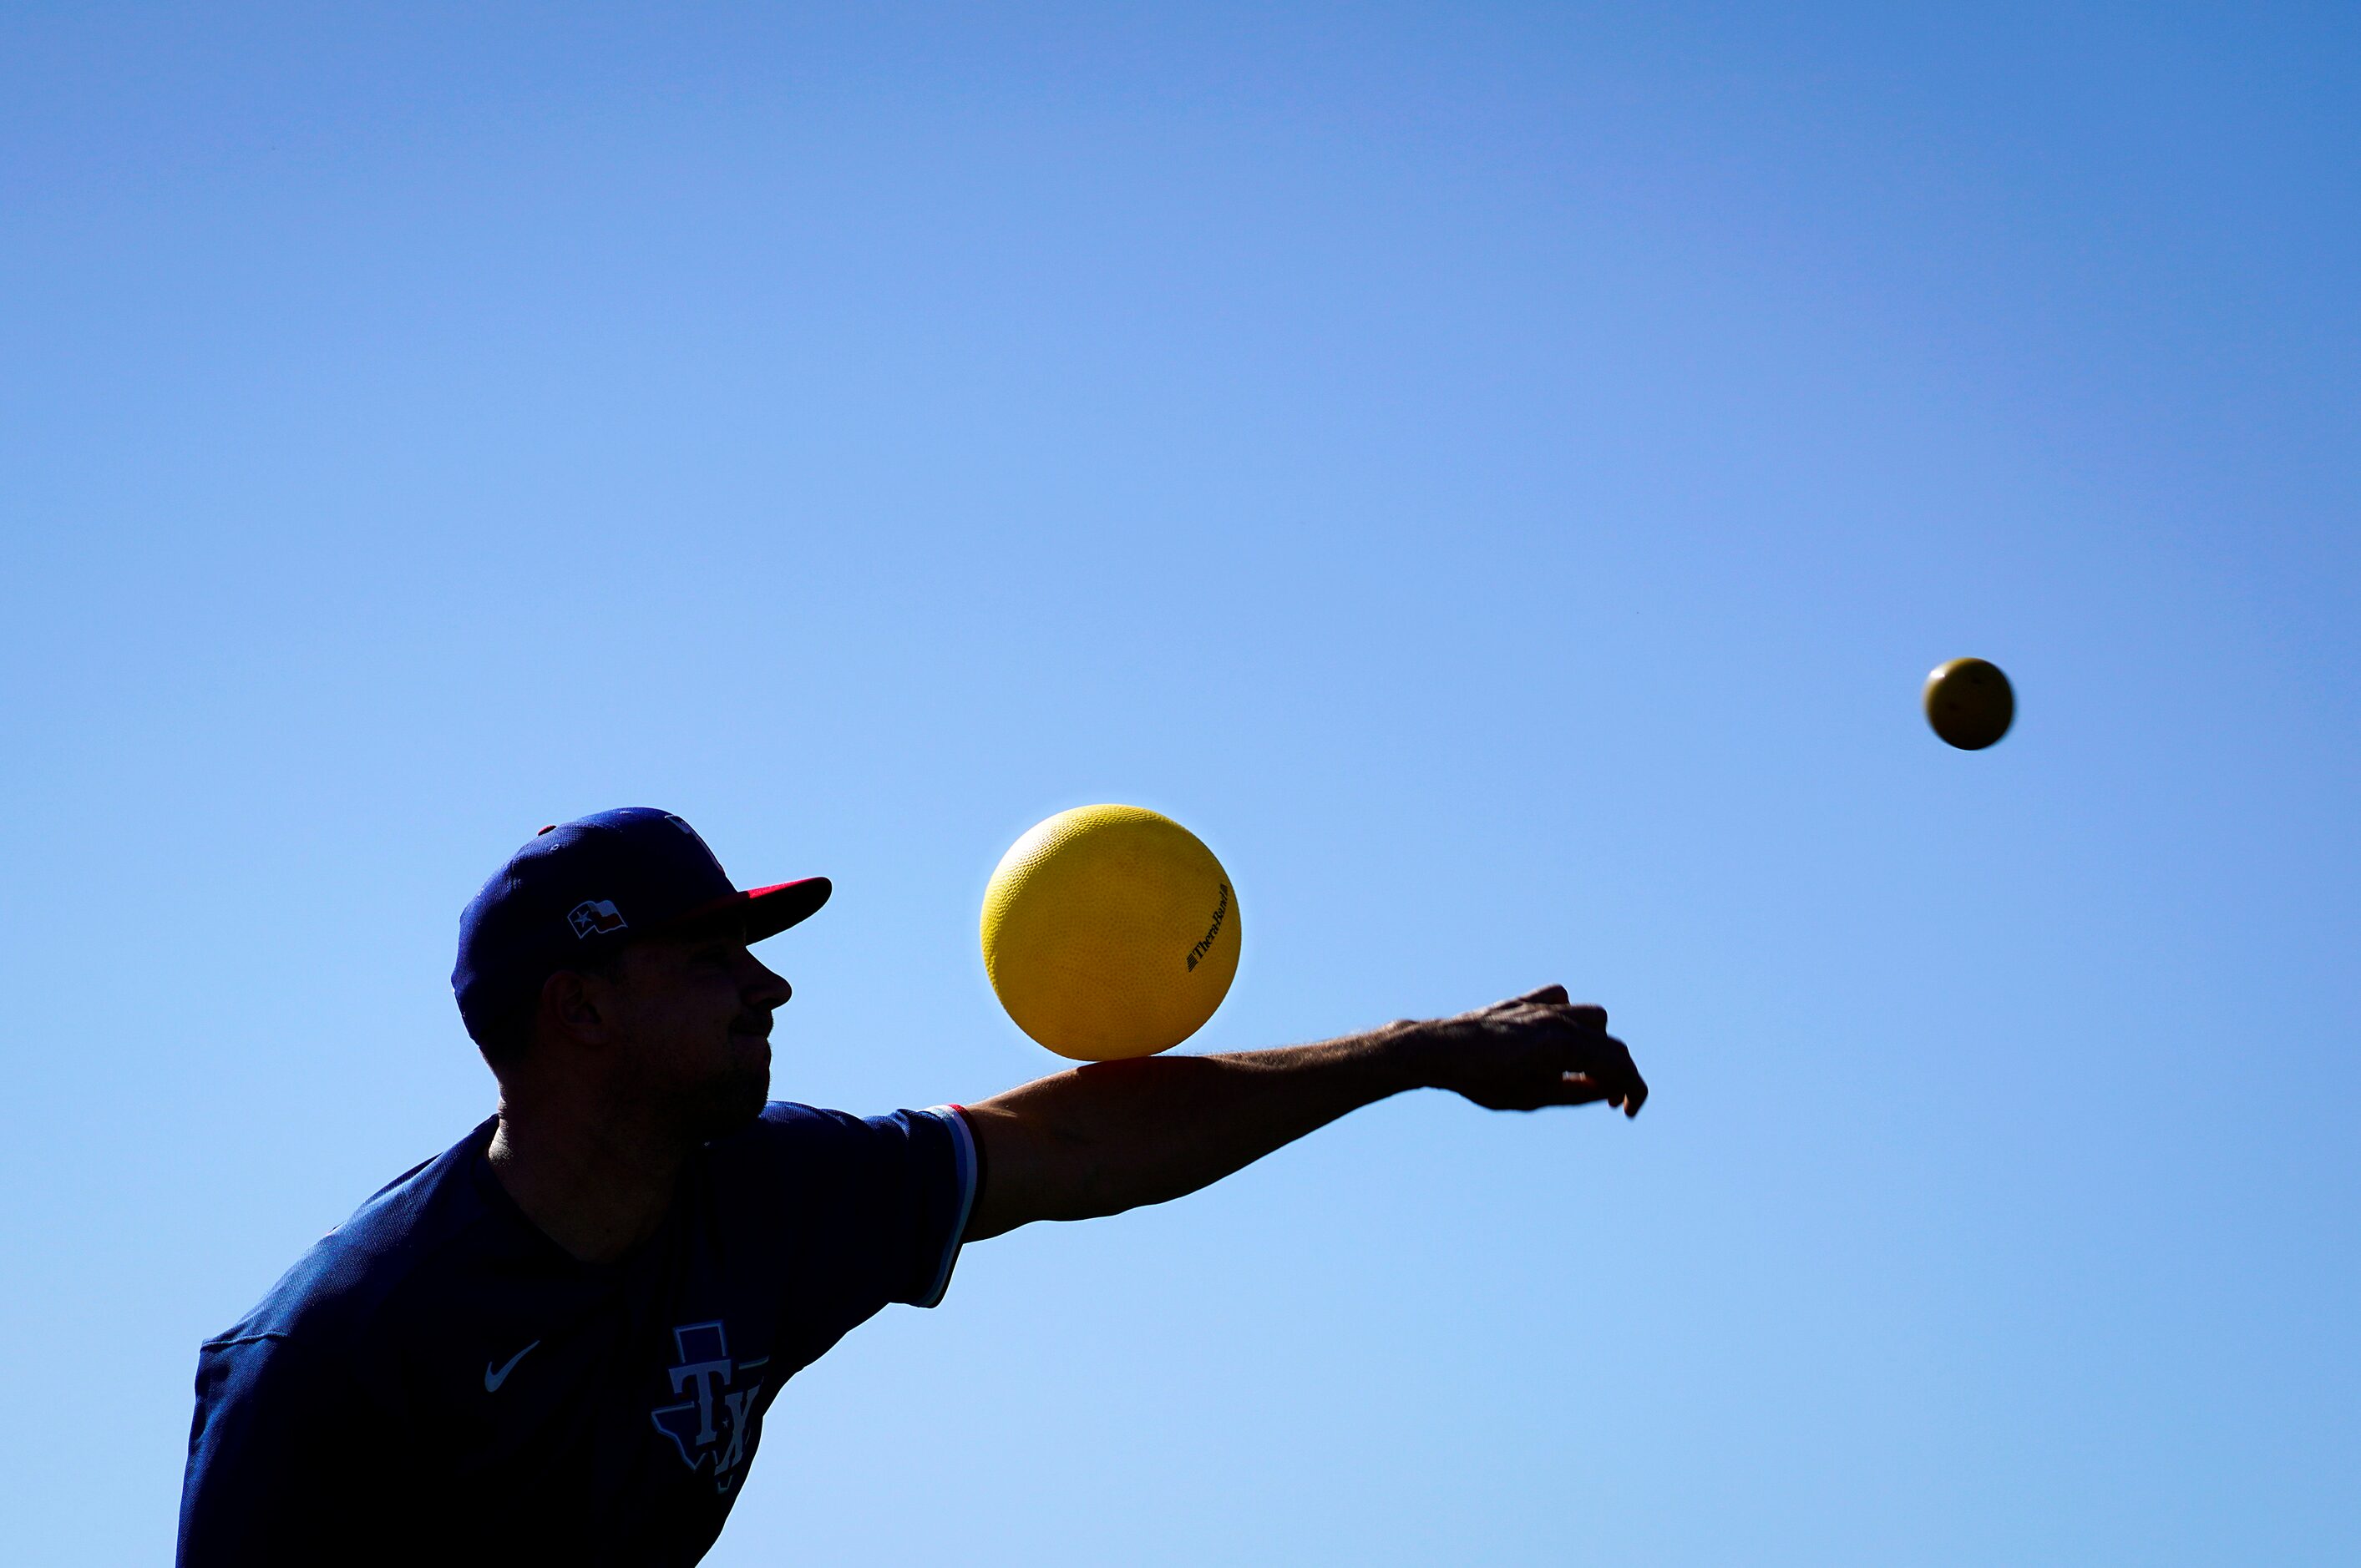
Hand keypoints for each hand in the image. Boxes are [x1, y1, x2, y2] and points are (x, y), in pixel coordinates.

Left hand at [1412, 985, 1647, 1116]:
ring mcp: (1542, 1006)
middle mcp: (1558, 1019)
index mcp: (1564, 1045)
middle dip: (1619, 1074)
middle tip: (1609, 1101)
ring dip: (1598, 1045)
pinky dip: (1569, 1018)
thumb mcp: (1533, 1098)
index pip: (1620, 1064)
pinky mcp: (1525, 1000)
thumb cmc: (1482, 1080)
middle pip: (1612, 1044)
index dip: (1634, 1089)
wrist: (1439, 1050)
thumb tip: (1609, 1090)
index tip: (1628, 1111)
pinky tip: (1555, 1039)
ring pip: (1594, 1018)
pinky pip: (1561, 999)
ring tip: (1584, 1071)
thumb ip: (1576, 1093)